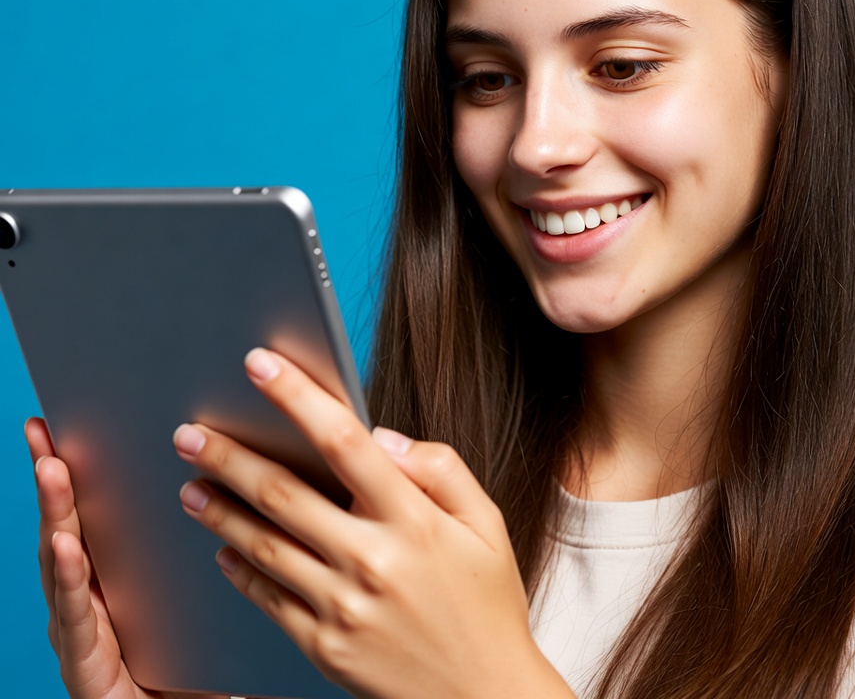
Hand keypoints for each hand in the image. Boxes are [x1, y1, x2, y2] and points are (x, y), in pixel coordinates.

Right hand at [25, 417, 224, 698]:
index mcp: (120, 573)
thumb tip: (271, 476)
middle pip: (72, 523)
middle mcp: (95, 595)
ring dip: (55, 512)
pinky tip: (67, 543)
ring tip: (50, 468)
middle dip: (54, 474)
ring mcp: (83, 628)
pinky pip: (78, 615)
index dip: (82, 463)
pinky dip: (70, 577)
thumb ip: (228, 541)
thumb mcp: (211, 591)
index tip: (70, 417)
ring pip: (64, 561)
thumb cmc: (202, 660)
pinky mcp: (87, 665)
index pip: (98, 507)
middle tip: (42, 428)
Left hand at [173, 349, 573, 698]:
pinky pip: (269, 598)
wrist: (484, 698)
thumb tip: (383, 437)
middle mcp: (372, 560)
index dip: (299, 397)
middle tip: (190, 433)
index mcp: (414, 521)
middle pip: (285, 493)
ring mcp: (343, 607)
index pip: (344, 442)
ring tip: (191, 484)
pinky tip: (223, 546)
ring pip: (264, 544)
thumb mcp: (487, 524)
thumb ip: (441, 468)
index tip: (262, 366)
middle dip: (230, 456)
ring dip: (221, 509)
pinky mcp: (324, 646)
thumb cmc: (486, 603)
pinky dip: (240, 568)